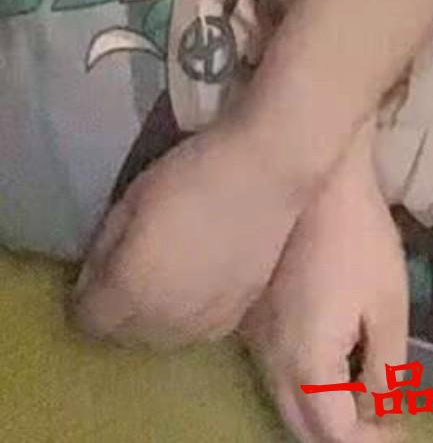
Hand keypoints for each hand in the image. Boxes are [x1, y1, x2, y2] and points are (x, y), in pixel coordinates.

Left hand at [68, 112, 305, 348]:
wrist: (266, 173)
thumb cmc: (192, 174)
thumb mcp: (132, 198)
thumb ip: (104, 246)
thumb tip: (95, 276)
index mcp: (129, 289)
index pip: (87, 320)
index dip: (86, 293)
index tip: (98, 268)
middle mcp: (161, 320)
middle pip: (121, 336)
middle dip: (116, 310)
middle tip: (130, 269)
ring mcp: (201, 324)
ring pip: (159, 340)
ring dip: (151, 318)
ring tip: (163, 279)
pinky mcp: (234, 317)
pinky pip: (194, 332)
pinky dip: (186, 316)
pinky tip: (195, 285)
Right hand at [241, 141, 408, 442]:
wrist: (316, 179)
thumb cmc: (359, 237)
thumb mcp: (388, 304)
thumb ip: (384, 369)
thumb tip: (381, 413)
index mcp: (306, 364)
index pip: (334, 435)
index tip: (400, 433)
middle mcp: (271, 362)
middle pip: (303, 429)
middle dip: (343, 437)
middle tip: (382, 426)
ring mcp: (254, 341)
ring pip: (285, 403)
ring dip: (322, 414)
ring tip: (364, 401)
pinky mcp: (251, 320)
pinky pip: (276, 374)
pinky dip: (305, 388)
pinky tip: (336, 367)